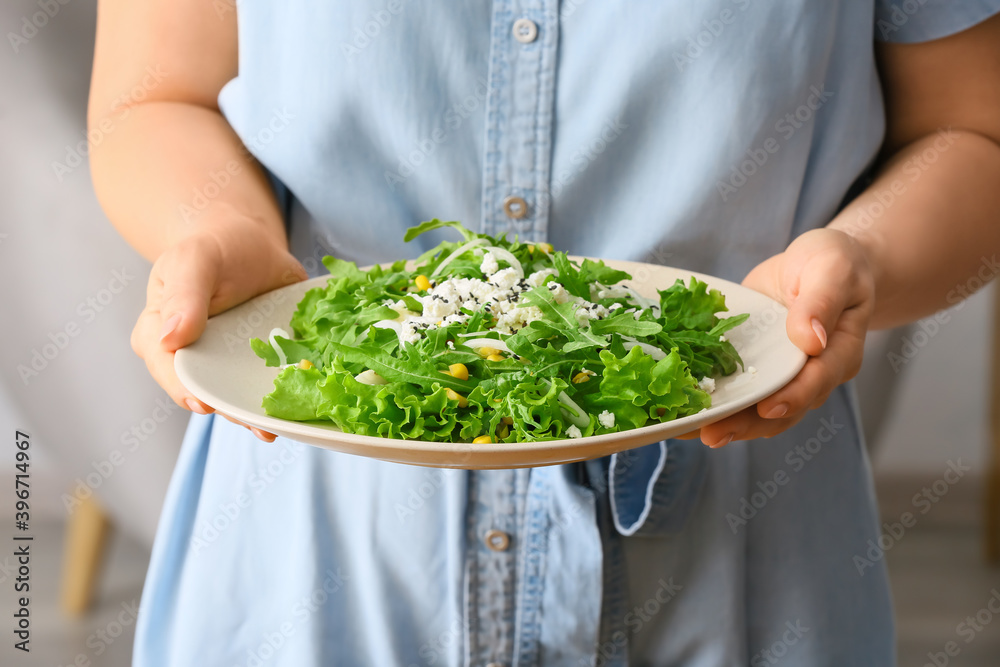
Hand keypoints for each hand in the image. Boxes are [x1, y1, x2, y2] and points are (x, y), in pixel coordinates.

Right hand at [131, 216, 306, 441]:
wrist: (249, 243)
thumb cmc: (215, 247)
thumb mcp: (196, 260)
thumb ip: (184, 296)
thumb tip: (169, 339)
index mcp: (160, 335)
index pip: (168, 369)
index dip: (185, 390)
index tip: (205, 405)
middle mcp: (189, 358)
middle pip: (204, 392)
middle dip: (229, 410)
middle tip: (255, 426)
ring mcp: (223, 365)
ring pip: (235, 396)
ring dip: (255, 414)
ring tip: (276, 427)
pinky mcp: (253, 364)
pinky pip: (262, 386)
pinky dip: (279, 397)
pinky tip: (295, 412)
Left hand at [680, 228, 874, 447]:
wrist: (818, 264)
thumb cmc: (833, 263)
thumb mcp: (832, 270)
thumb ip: (821, 302)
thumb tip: (811, 339)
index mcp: (838, 353)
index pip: (817, 381)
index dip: (793, 397)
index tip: (767, 408)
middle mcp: (811, 374)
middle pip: (782, 409)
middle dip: (746, 424)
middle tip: (712, 434)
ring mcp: (781, 374)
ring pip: (756, 409)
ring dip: (724, 422)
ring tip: (686, 430)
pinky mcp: (756, 367)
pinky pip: (736, 388)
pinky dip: (712, 401)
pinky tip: (681, 410)